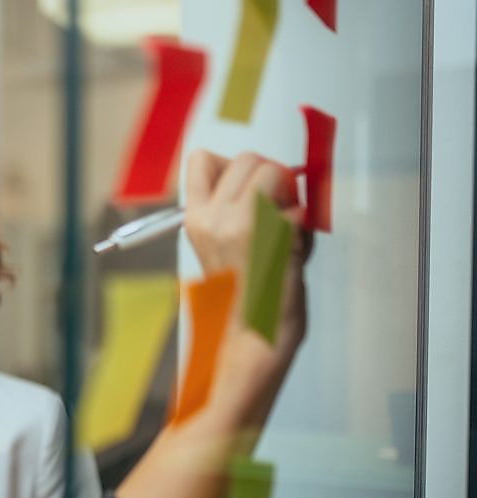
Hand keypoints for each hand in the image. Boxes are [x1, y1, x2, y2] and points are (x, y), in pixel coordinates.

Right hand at [183, 150, 313, 427]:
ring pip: (275, 170)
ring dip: (290, 196)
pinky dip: (304, 224)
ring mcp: (242, 222)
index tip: (247, 187)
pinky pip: (300, 205)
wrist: (252, 338)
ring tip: (285, 233)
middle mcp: (211, 217)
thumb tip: (265, 177)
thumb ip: (233, 209)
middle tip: (275, 213)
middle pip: (248, 159)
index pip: (202, 159)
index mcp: (193, 220)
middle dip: (271, 177)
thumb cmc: (242, 299)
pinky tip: (294, 253)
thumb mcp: (220, 245)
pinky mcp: (274, 232)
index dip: (231, 165)